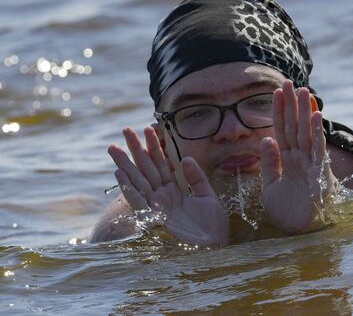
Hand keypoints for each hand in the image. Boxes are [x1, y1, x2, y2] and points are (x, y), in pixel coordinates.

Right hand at [108, 127, 228, 245]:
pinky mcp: (154, 218)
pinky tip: (120, 173)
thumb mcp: (208, 197)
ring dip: (125, 164)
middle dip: (136, 149)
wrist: (213, 249)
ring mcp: (157, 207)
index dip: (155, 146)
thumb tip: (184, 158)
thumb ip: (196, 178)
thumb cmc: (212, 228)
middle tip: (125, 129)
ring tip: (113, 147)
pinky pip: (138, 201)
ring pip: (138, 181)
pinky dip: (129, 188)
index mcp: (175, 190)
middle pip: (146, 168)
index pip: (162, 163)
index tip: (149, 128)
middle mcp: (162, 196)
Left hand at [260, 80, 335, 232]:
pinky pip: (317, 150)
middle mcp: (300, 157)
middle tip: (290, 82)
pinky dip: (316, 134)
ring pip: (307, 133)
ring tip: (304, 92)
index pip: (282, 129)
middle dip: (292, 105)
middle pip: (295, 126)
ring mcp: (310, 164)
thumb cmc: (287, 210)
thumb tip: (266, 138)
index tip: (277, 91)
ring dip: (305, 113)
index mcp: (288, 159)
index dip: (279, 111)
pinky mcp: (319, 174)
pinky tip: (315, 116)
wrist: (299, 232)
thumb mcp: (271, 184)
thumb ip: (270, 161)